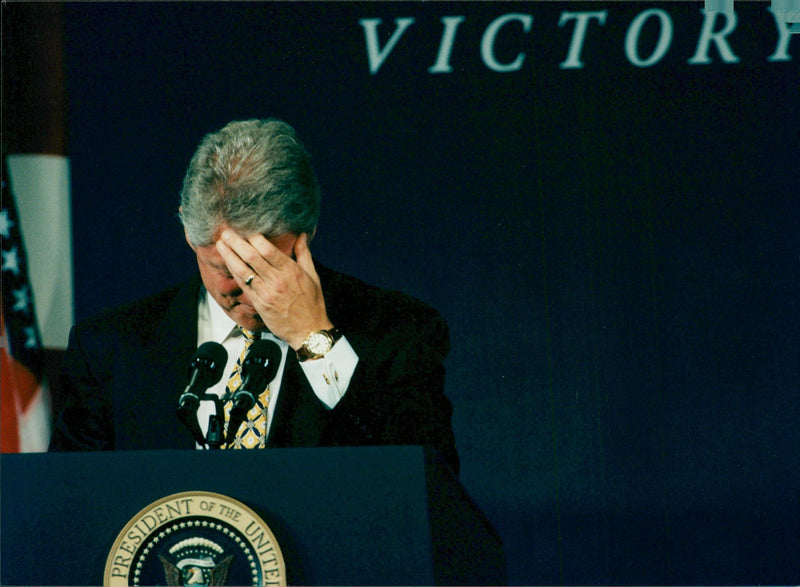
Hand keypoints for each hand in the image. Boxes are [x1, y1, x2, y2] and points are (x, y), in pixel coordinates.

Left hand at [215, 230, 332, 348]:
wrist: (308, 331)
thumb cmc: (312, 304)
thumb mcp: (313, 276)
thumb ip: (304, 254)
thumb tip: (301, 235)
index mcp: (291, 271)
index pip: (268, 249)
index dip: (254, 238)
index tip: (247, 230)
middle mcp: (277, 280)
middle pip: (251, 257)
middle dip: (236, 243)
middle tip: (226, 232)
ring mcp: (266, 292)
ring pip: (243, 270)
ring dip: (229, 256)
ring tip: (220, 245)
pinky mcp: (259, 303)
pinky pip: (243, 284)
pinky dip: (234, 272)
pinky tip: (228, 263)